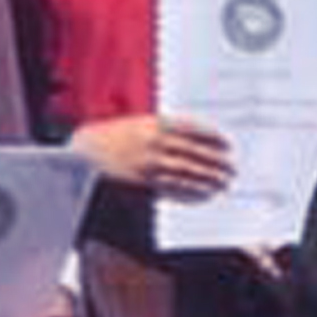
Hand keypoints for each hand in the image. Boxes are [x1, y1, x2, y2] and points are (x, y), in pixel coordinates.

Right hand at [72, 114, 234, 202]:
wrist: (86, 152)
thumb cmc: (115, 135)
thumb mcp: (140, 123)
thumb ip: (166, 128)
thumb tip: (197, 137)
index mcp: (156, 124)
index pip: (194, 129)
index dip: (214, 138)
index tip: (228, 145)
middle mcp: (155, 142)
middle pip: (195, 152)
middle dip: (216, 162)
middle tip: (231, 169)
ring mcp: (149, 163)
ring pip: (187, 171)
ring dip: (208, 178)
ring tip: (222, 183)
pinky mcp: (143, 180)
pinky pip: (173, 186)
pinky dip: (190, 190)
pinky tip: (202, 193)